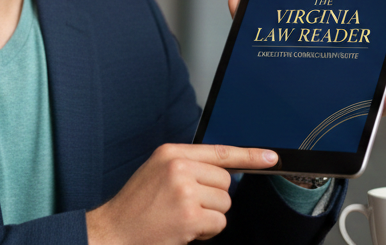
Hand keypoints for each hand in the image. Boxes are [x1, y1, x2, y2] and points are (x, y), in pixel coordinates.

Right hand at [86, 143, 278, 244]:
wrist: (113, 233)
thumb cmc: (136, 207)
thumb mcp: (157, 173)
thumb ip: (187, 166)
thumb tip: (221, 173)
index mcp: (171, 153)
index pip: (220, 151)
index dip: (249, 154)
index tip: (271, 156)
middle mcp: (179, 167)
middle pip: (225, 182)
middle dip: (212, 199)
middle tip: (186, 208)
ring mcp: (185, 190)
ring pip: (224, 204)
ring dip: (209, 217)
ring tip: (182, 219)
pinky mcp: (189, 215)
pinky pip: (218, 223)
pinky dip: (206, 232)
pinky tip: (184, 231)